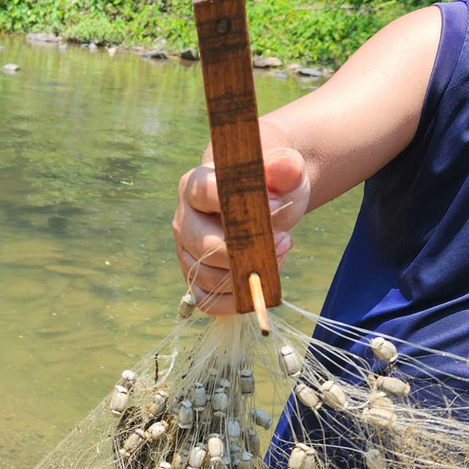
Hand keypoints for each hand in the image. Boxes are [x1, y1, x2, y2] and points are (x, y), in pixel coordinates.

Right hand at [172, 148, 309, 314]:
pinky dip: (236, 301)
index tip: (277, 206)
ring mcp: (186, 253)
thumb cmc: (271, 187)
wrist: (267, 206)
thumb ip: (285, 166)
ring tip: (277, 258)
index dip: (239, 204)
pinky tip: (261, 286)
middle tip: (284, 242)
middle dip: (246, 251)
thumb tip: (284, 168)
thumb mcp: (284, 171)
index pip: (204, 194)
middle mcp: (184, 221)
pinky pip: (209, 301)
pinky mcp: (196, 279)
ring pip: (207, 277)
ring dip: (246, 276)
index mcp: (194, 187)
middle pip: (204, 245)